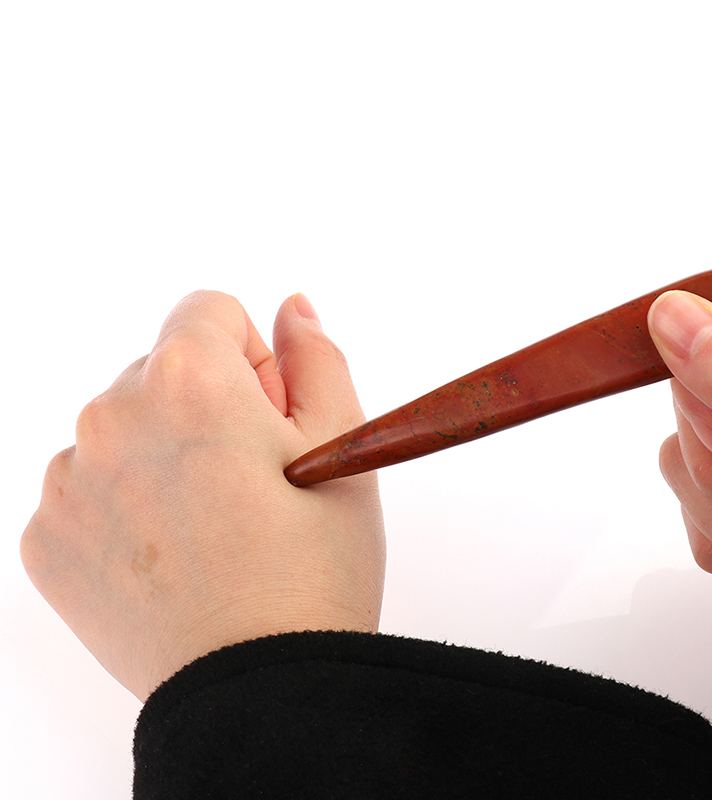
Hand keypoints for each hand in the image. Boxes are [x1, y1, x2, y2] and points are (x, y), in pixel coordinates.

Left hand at [21, 291, 385, 700]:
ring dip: (162, 450)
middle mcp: (109, 418)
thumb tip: (292, 308)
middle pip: (162, 369)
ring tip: (212, 521)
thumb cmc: (314, 569)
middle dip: (207, 402)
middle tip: (250, 477)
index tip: (269, 415)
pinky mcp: (47, 540)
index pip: (208, 310)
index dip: (252, 358)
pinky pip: (89, 487)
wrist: (261, 686)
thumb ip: (316, 357)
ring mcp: (68, 483)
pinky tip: (172, 551)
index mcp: (188, 382)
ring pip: (122, 427)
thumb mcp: (342, 444)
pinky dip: (125, 503)